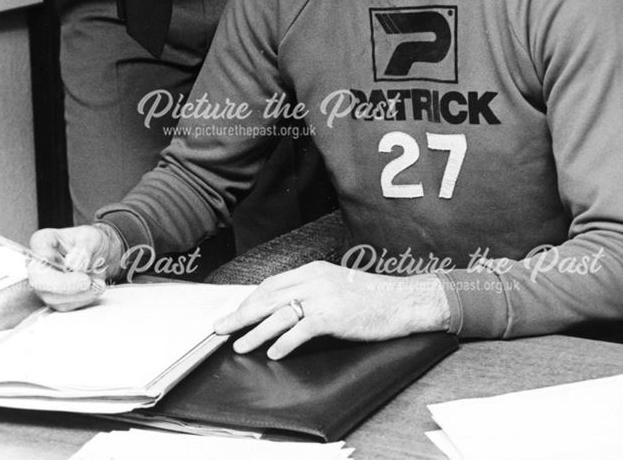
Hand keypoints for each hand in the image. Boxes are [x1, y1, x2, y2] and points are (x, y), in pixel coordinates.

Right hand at [27, 223, 122, 311]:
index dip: (51, 264)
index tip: (74, 269)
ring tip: (99, 285)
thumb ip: (83, 248)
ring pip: (53, 297)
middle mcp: (38, 264)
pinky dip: (82, 299)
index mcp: (42, 242)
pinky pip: (65, 305)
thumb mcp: (91, 236)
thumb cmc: (89, 241)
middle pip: (40, 281)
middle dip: (65, 285)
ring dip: (79, 294)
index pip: (38, 255)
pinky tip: (94, 289)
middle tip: (88, 282)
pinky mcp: (54, 297)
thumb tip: (73, 265)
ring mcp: (44, 283)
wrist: (97, 254)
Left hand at [214, 261, 449, 358]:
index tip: (236, 313)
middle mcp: (314, 280)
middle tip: (221, 327)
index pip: (272, 284)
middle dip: (241, 314)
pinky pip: (301, 329)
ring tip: (240, 345)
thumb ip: (311, 292)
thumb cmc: (371, 298)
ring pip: (279, 314)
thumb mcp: (336, 286)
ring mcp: (323, 297)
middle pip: (268, 297)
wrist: (401, 300)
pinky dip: (284, 342)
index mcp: (313, 271)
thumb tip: (286, 309)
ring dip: (255, 331)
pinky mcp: (333, 316)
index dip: (250, 300)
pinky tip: (274, 352)